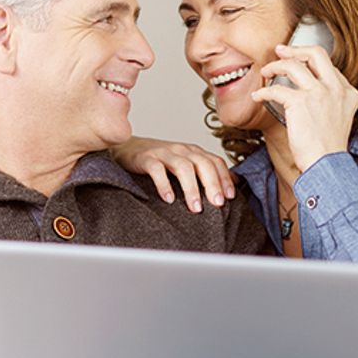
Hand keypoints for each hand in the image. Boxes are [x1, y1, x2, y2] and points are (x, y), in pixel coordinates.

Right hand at [109, 137, 235, 212]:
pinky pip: (157, 169)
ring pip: (183, 167)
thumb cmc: (158, 160)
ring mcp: (163, 153)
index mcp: (193, 152)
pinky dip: (164, 184)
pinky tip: (168, 199)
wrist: (127, 148)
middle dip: (212, 184)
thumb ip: (203, 173)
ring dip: (191, 188)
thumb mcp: (184, 164)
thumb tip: (231, 187)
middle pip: (202, 164)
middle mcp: (181, 150)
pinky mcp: (146, 158)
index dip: (224, 178)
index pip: (215, 161)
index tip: (230, 197)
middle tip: (217, 204)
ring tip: (195, 208)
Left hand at [251, 44, 357, 172]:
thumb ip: (330, 102)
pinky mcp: (300, 102)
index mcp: (348, 93)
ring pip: (293, 65)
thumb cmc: (327, 149)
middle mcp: (335, 89)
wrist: (326, 164)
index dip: (310, 63)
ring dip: (275, 66)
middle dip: (295, 49)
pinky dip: (263, 91)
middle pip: (316, 54)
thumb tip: (308, 93)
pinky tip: (258, 96)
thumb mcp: (339, 119)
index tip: (297, 63)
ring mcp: (318, 93)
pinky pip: (276, 89)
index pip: (329, 67)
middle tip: (280, 51)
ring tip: (265, 72)